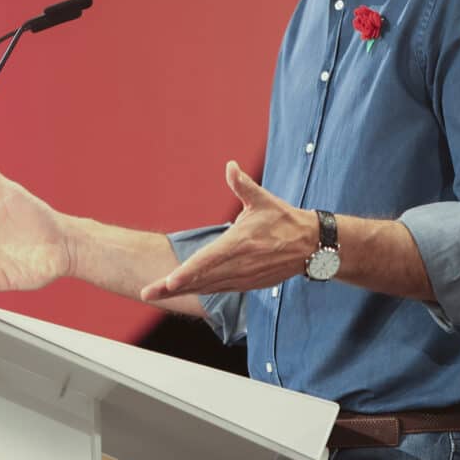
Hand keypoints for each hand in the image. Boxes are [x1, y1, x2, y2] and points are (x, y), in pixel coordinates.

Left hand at [140, 161, 316, 300]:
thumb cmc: (284, 220)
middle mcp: (239, 265)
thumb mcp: (263, 200)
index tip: (169, 281)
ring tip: (157, 294)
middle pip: (200, 280)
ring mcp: (244, 278)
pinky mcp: (248, 285)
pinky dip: (200, 291)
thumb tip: (230, 166)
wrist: (312, 246)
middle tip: (146, 292)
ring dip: (182, 292)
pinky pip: (218, 290)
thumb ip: (242, 185)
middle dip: (172, 288)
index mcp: (239, 244)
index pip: (208, 260)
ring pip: (207, 288)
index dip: (188, 272)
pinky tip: (183, 291)